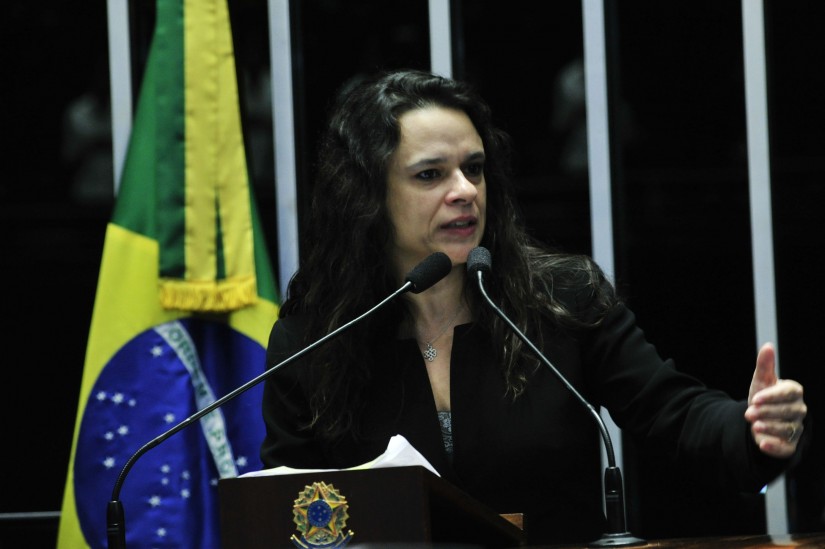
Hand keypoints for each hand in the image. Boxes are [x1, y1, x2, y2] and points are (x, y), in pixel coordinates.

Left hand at [744, 342, 806, 458]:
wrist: (758, 418)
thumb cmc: (762, 397)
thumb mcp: (761, 381)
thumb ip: (765, 366)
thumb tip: (768, 346)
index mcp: (794, 392)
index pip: (788, 393)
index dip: (772, 396)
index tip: (755, 398)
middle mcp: (799, 410)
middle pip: (787, 412)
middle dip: (767, 412)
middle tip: (749, 413)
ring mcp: (796, 428)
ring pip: (786, 429)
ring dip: (769, 428)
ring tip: (754, 426)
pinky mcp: (790, 444)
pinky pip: (785, 447)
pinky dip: (773, 447)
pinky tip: (762, 444)